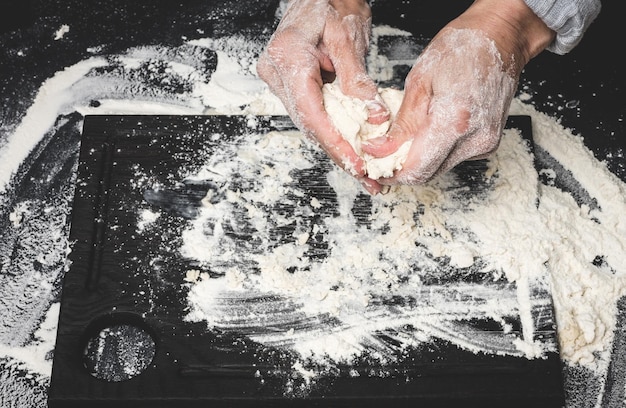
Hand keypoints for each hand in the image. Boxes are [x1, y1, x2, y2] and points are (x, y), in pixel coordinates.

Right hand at [257, 0, 389, 193]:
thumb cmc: (330, 3)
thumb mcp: (347, 38)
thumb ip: (357, 79)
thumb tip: (374, 116)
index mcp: (287, 57)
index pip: (310, 111)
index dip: (334, 142)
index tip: (355, 163)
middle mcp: (276, 72)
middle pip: (309, 124)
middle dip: (338, 153)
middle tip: (365, 177)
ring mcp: (279, 81)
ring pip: (310, 125)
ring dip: (336, 149)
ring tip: (363, 172)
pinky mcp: (289, 86)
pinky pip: (312, 116)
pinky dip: (332, 134)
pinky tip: (349, 151)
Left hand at [362, 0, 554, 184]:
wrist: (499, 37)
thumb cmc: (461, 49)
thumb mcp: (419, 82)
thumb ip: (401, 124)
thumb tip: (380, 150)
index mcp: (455, 122)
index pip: (416, 170)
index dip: (391, 173)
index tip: (374, 165)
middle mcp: (475, 139)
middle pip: (428, 174)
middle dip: (401, 169)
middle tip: (382, 153)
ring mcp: (485, 144)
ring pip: (440, 168)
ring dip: (418, 160)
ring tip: (404, 138)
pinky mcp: (488, 144)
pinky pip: (454, 158)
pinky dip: (436, 151)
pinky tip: (429, 131)